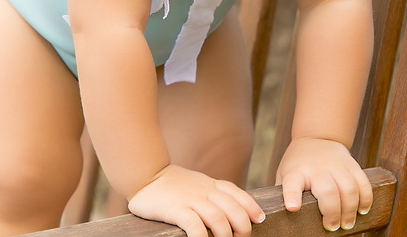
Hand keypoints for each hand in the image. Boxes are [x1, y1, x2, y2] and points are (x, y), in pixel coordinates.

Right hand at [128, 164, 264, 236]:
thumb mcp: (197, 183)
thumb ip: (212, 193)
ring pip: (218, 218)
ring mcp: (191, 199)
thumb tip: (228, 209)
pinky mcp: (177, 209)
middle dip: (242, 226)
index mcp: (211, 184)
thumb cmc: (172, 184)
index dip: (251, 207)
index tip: (260, 219)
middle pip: (232, 208)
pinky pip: (194, 225)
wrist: (146, 175)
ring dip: (225, 235)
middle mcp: (205, 191)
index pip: (237, 194)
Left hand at [276, 138, 373, 231]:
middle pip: (328, 191)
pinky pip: (363, 182)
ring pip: (349, 188)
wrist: (316, 137)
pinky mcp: (351, 164)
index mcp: (296, 172)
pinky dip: (365, 198)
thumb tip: (278, 219)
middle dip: (332, 213)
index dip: (292, 196)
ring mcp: (336, 165)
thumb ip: (285, 194)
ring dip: (350, 210)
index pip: (292, 183)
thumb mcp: (285, 175)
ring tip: (347, 224)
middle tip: (331, 227)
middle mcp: (316, 168)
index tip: (292, 208)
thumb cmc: (298, 165)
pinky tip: (362, 210)